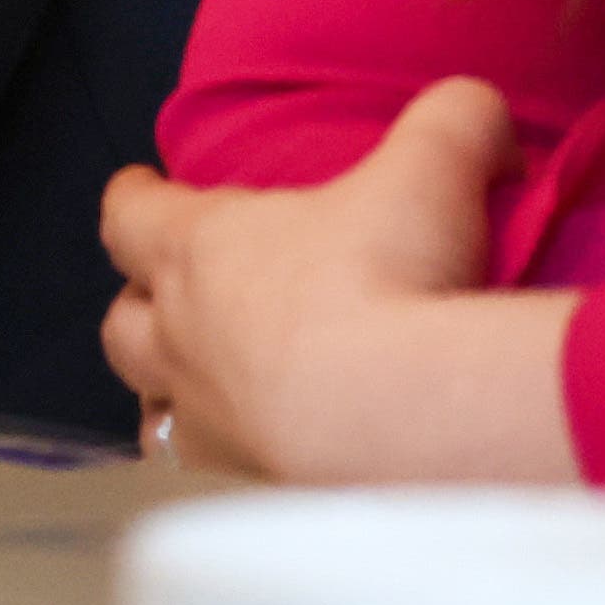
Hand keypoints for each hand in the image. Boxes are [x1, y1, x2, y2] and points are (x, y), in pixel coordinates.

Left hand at [101, 77, 577, 483]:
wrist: (405, 422)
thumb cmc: (394, 278)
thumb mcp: (435, 168)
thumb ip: (455, 121)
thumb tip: (483, 111)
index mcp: (200, 248)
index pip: (130, 214)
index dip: (133, 198)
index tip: (140, 187)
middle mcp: (180, 337)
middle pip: (120, 322)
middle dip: (138, 307)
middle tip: (171, 296)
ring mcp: (204, 425)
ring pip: (149, 410)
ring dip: (166, 398)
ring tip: (201, 395)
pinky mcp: (237, 493)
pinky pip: (203, 483)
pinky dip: (217, 471)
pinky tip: (251, 471)